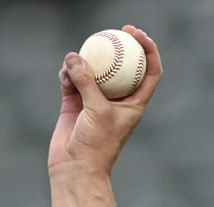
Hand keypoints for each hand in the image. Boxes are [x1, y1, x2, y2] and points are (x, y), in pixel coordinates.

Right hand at [48, 25, 162, 177]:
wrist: (75, 168)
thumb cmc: (96, 145)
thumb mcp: (97, 111)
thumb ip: (87, 82)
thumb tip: (74, 57)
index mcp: (135, 102)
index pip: (149, 71)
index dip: (148, 50)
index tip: (137, 34)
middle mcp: (117, 99)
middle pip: (122, 66)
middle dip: (118, 47)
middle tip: (110, 31)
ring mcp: (95, 100)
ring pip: (93, 71)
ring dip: (85, 62)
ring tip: (75, 60)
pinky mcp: (74, 103)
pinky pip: (72, 80)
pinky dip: (67, 74)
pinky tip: (64, 73)